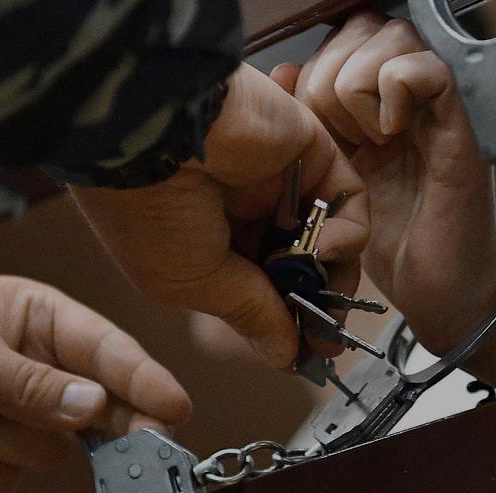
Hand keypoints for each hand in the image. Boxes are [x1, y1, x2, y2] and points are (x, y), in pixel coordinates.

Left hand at [0, 276, 190, 492]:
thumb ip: (28, 383)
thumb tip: (95, 408)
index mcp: (35, 320)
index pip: (105, 349)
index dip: (143, 379)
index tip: (176, 410)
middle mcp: (36, 370)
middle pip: (95, 410)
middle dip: (101, 428)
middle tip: (144, 450)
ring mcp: (12, 420)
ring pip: (43, 453)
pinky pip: (2, 484)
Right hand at [70, 64, 369, 369]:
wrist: (152, 130)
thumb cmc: (146, 209)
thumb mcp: (192, 282)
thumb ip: (248, 314)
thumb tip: (283, 356)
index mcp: (205, 242)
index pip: (260, 290)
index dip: (283, 324)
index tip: (303, 358)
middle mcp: (244, 209)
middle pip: (301, 268)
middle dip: (315, 307)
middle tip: (326, 341)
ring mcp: (279, 179)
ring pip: (331, 239)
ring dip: (334, 278)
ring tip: (324, 304)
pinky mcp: (312, 149)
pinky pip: (349, 200)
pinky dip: (347, 234)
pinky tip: (322, 251)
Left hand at [277, 12, 495, 359]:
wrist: (443, 296)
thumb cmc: (396, 249)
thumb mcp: (331, 185)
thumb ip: (309, 129)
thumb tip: (284, 70)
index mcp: (372, 108)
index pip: (339, 41)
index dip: (314, 73)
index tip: (314, 130)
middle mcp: (404, 100)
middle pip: (364, 28)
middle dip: (332, 74)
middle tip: (340, 134)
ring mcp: (431, 110)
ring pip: (392, 39)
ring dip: (360, 85)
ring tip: (368, 138)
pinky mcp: (456, 127)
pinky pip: (427, 70)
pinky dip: (397, 91)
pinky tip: (389, 134)